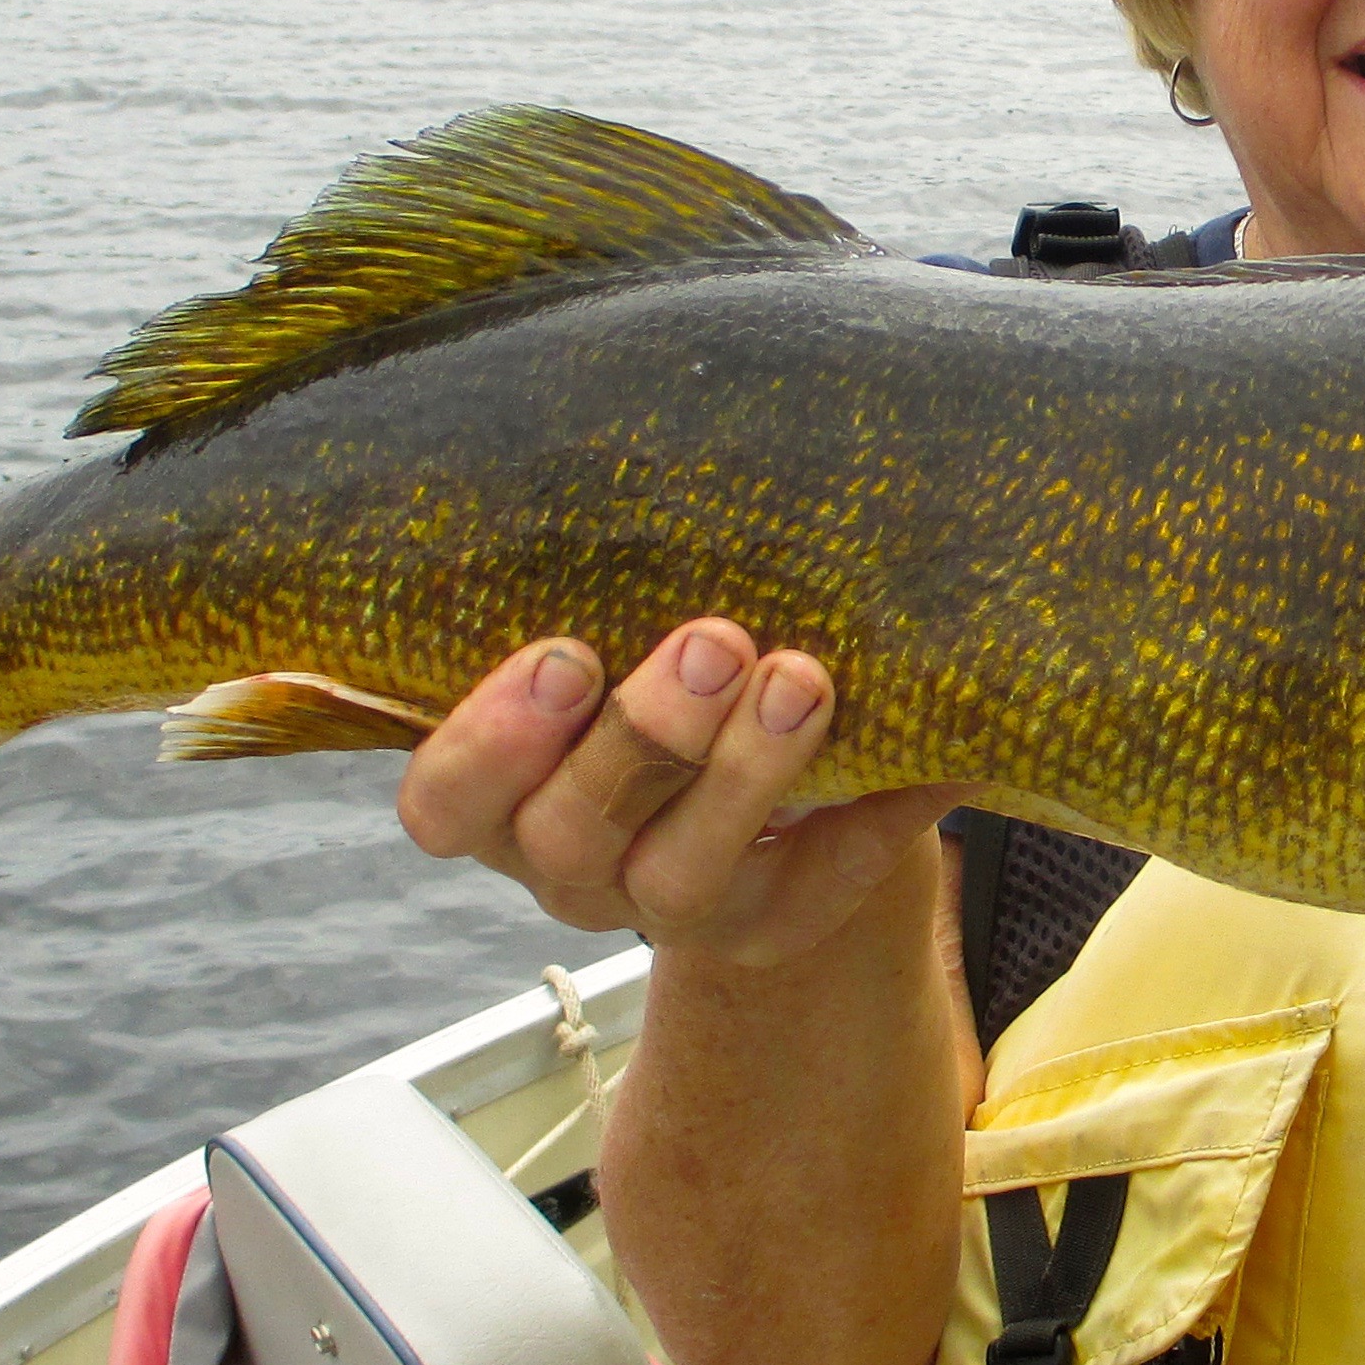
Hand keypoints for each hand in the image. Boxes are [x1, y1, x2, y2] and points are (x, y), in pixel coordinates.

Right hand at [397, 620, 955, 968]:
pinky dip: (871, 818)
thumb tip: (655, 438)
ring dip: (744, 774)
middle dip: (643, 738)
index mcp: (500, 796)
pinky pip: (816, 888)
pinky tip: (919, 757)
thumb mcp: (612, 624)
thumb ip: (603, 578)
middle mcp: (569, 863)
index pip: (445, 804)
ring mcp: (667, 905)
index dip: (490, 745)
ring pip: (681, 878)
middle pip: (571, 836)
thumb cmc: (660, 665)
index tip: (566, 654)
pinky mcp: (771, 925)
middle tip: (712, 641)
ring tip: (801, 680)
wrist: (772, 771)